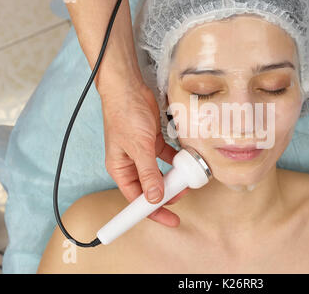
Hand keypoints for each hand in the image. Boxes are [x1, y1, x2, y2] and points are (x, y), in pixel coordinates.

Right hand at [98, 73, 185, 226]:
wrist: (128, 87)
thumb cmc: (125, 115)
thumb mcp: (139, 147)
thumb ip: (149, 173)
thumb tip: (155, 198)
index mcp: (120, 169)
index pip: (136, 199)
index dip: (152, 212)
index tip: (170, 220)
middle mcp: (130, 163)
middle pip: (149, 188)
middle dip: (166, 195)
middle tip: (183, 198)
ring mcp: (142, 152)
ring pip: (159, 173)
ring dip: (173, 178)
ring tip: (188, 181)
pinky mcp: (152, 141)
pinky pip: (166, 157)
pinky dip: (176, 160)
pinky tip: (187, 161)